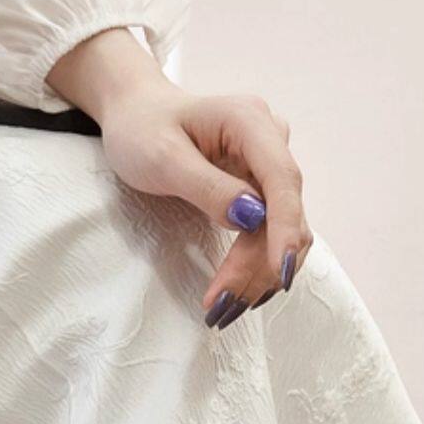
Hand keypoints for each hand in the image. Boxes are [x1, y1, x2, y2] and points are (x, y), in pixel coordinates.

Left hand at [47, 28, 311, 328]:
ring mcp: (268, 165)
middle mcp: (270, 140)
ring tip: (221, 308)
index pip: (282, 180)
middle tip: (220, 306)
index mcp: (249, 121)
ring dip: (257, 273)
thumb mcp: (162, 158)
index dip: (286, 229)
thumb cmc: (142, 130)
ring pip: (280, 229)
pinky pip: (269, 231)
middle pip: (283, 213)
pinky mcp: (262, 187)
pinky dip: (254, 264)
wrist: (137, 116)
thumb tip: (252, 218)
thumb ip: (207, 187)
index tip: (281, 273)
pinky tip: (235, 290)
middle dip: (258, 264)